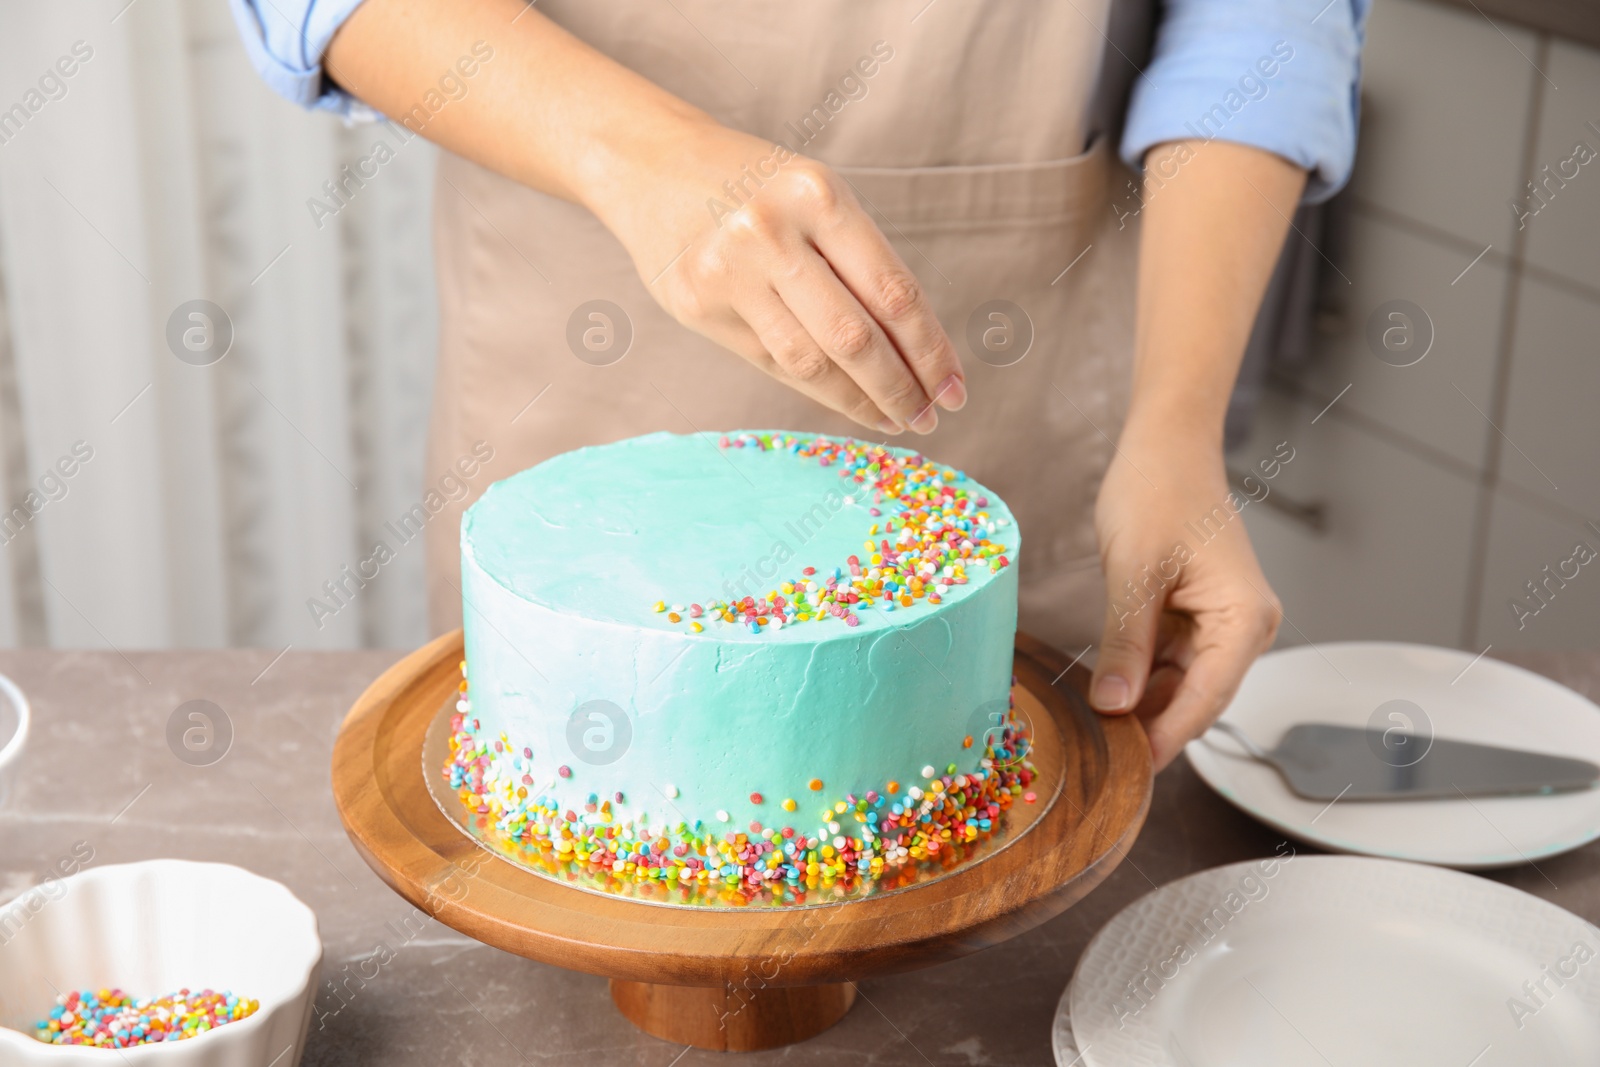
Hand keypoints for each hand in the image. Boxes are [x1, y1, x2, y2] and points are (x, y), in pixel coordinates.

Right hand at [327, 0, 964, 433]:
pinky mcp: (698, 305)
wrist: (651, 166)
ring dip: (861, 400)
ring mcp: (729, 272)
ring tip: (896, 419)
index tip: (954, 389)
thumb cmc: (756, 186)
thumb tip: (921, 355)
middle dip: (901, 387)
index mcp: (819, 193)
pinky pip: (773, 362)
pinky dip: (818, 390)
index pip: (892, 291)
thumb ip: (860, 265)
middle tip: (930, 417)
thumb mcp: (816, 198)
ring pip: (811, 361)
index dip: (931, 351)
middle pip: (855, 337)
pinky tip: (847, 403)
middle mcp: (771, 231)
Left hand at [1088, 427, 1281, 770]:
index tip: (1129, 771)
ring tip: (1093, 730)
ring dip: (1140, 703)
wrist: (1164, 447)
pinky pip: (1169, 661)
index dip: (1166, 737)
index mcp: (1245, 619)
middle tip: (1100, 758)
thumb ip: (1126, 643)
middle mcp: (1244, 628)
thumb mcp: (1133, 572)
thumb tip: (1114, 706)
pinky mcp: (1197, 618)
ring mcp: (1222, 624)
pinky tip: (1104, 692)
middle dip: (1150, 725)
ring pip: (1179, 685)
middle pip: (1197, 698)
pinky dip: (1138, 676)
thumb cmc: (1158, 492)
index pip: (1207, 698)